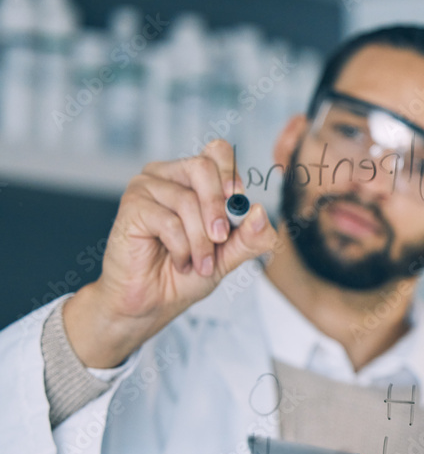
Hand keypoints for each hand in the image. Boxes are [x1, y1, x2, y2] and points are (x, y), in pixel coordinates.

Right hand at [62, 139, 276, 367]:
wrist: (153, 302)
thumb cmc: (187, 273)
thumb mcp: (229, 255)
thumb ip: (250, 237)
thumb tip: (261, 213)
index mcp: (194, 179)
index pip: (217, 151)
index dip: (231, 174)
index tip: (237, 202)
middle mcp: (169, 175)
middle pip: (203, 168)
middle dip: (218, 209)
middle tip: (221, 239)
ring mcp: (146, 187)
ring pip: (188, 201)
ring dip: (201, 241)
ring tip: (200, 264)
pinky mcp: (131, 206)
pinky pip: (168, 221)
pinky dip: (182, 249)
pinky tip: (180, 262)